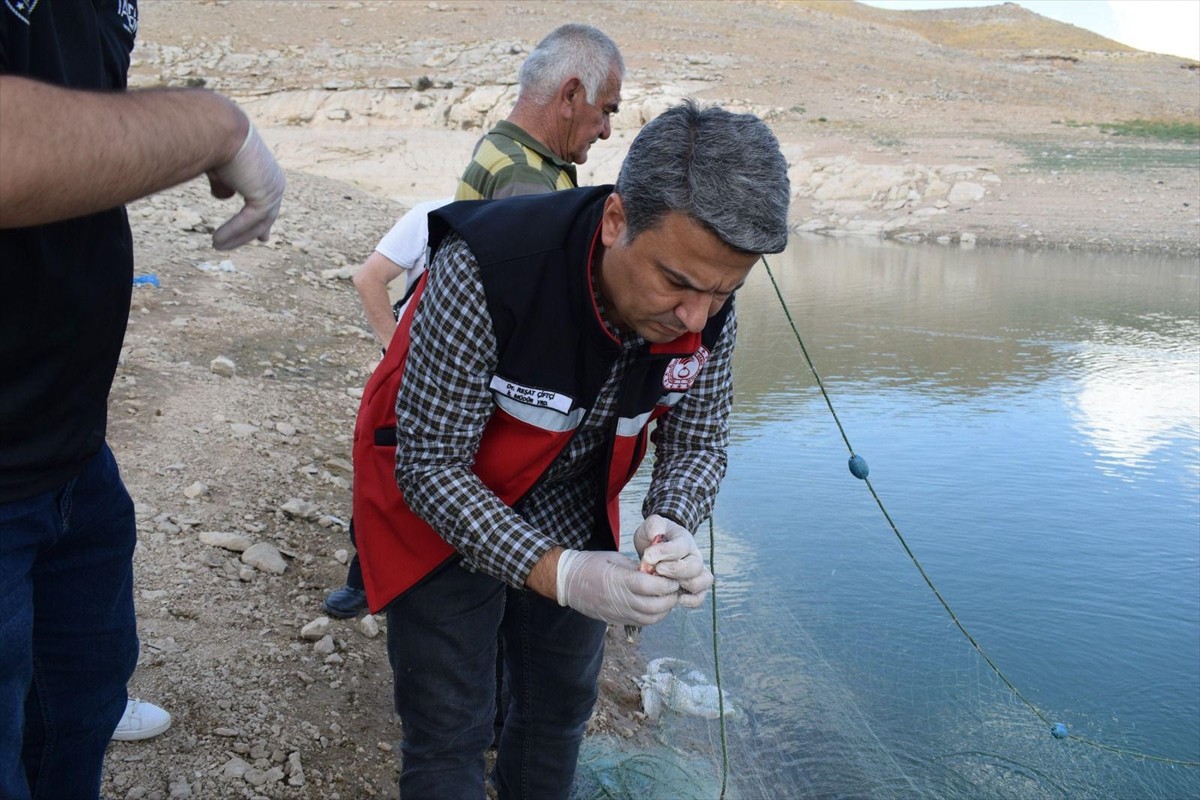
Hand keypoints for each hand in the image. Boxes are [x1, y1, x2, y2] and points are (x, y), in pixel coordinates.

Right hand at [207, 122, 284, 249]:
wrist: (218, 127)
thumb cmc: (215, 140)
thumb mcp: (220, 166)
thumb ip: (224, 183)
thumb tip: (224, 197)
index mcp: (267, 172)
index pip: (268, 201)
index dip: (264, 220)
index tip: (263, 236)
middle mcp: (275, 180)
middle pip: (267, 215)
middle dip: (258, 231)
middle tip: (258, 243)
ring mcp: (273, 189)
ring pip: (259, 222)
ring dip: (237, 236)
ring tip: (217, 246)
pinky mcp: (265, 196)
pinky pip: (249, 221)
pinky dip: (232, 232)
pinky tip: (216, 240)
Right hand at [556, 549, 679, 626]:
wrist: (567, 582)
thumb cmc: (590, 565)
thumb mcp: (614, 558)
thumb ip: (636, 568)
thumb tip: (656, 573)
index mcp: (619, 581)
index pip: (650, 587)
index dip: (666, 584)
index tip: (673, 577)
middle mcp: (620, 600)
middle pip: (654, 606)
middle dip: (669, 598)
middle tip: (675, 588)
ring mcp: (618, 613)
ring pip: (649, 618)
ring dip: (664, 610)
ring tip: (668, 598)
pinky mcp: (616, 620)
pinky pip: (640, 623)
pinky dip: (654, 616)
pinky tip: (657, 606)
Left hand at [633, 514, 713, 607]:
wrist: (658, 544)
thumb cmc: (655, 535)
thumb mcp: (651, 525)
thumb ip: (653, 526)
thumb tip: (655, 536)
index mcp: (684, 539)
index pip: (681, 546)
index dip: (665, 552)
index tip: (647, 556)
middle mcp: (694, 555)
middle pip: (695, 566)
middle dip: (676, 570)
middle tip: (657, 570)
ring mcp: (696, 571)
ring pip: (704, 581)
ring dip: (687, 585)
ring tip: (669, 584)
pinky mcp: (694, 586)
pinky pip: (700, 596)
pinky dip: (692, 600)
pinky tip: (677, 599)